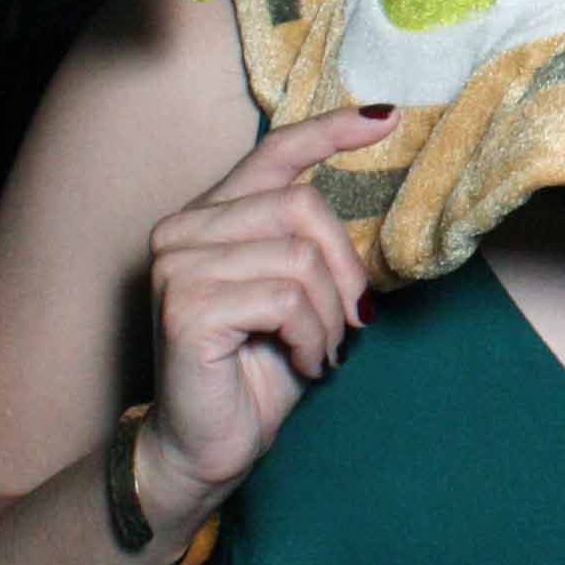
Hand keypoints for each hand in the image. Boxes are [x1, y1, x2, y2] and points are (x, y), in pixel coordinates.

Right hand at [142, 102, 397, 502]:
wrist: (208, 447)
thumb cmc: (259, 369)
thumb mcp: (300, 294)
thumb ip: (314, 243)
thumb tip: (370, 207)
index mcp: (211, 216)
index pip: (274, 152)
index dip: (330, 132)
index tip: (387, 118)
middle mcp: (183, 229)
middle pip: (302, 206)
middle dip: (344, 269)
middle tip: (351, 322)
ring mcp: (178, 266)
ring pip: (299, 257)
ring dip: (329, 315)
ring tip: (319, 349)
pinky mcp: (187, 306)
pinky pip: (285, 299)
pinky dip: (311, 336)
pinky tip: (304, 362)